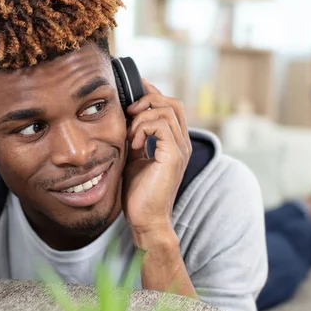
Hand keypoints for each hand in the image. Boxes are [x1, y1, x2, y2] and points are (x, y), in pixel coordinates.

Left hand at [122, 80, 191, 237]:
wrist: (145, 220)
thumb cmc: (138, 193)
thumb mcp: (135, 157)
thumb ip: (136, 137)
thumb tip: (128, 117)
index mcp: (175, 143)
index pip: (171, 106)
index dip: (152, 94)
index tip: (134, 91)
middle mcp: (182, 144)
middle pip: (173, 103)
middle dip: (148, 100)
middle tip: (129, 112)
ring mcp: (180, 149)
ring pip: (166, 110)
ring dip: (141, 118)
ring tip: (130, 136)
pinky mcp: (173, 156)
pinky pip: (160, 125)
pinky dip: (142, 129)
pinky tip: (133, 144)